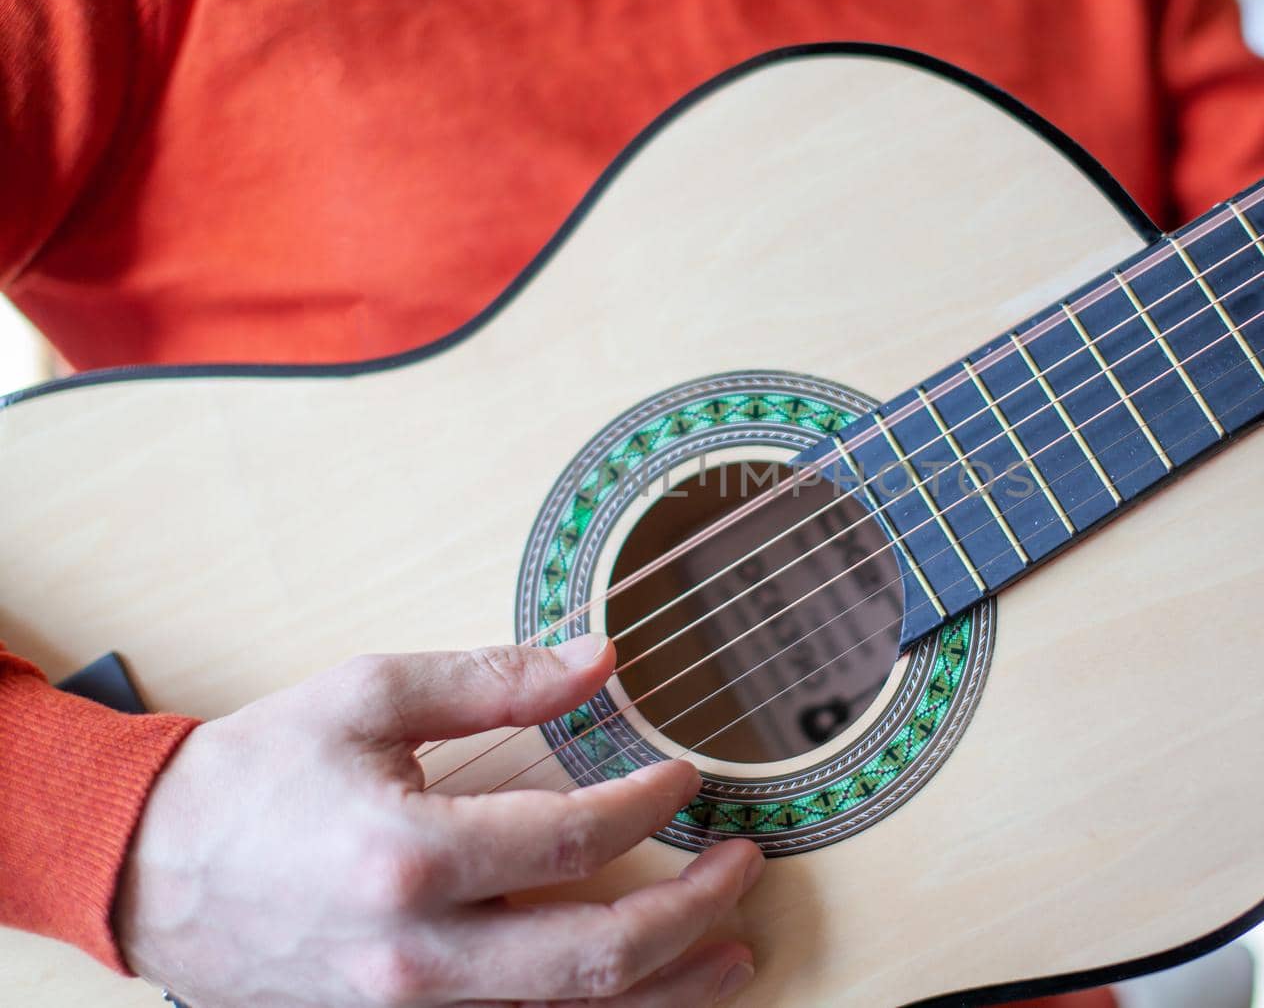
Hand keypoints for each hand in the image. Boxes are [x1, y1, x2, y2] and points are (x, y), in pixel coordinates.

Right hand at [114, 634, 762, 1006]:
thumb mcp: (367, 696)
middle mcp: (417, 955)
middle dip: (691, 915)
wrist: (150, 868)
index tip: (686, 777)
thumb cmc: (256, 775)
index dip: (647, 808)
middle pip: (594, 957)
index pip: (572, 841)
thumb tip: (600, 659)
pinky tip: (646, 991)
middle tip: (744, 868)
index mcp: (408, 857)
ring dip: (670, 989)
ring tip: (736, 953)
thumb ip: (493, 678)